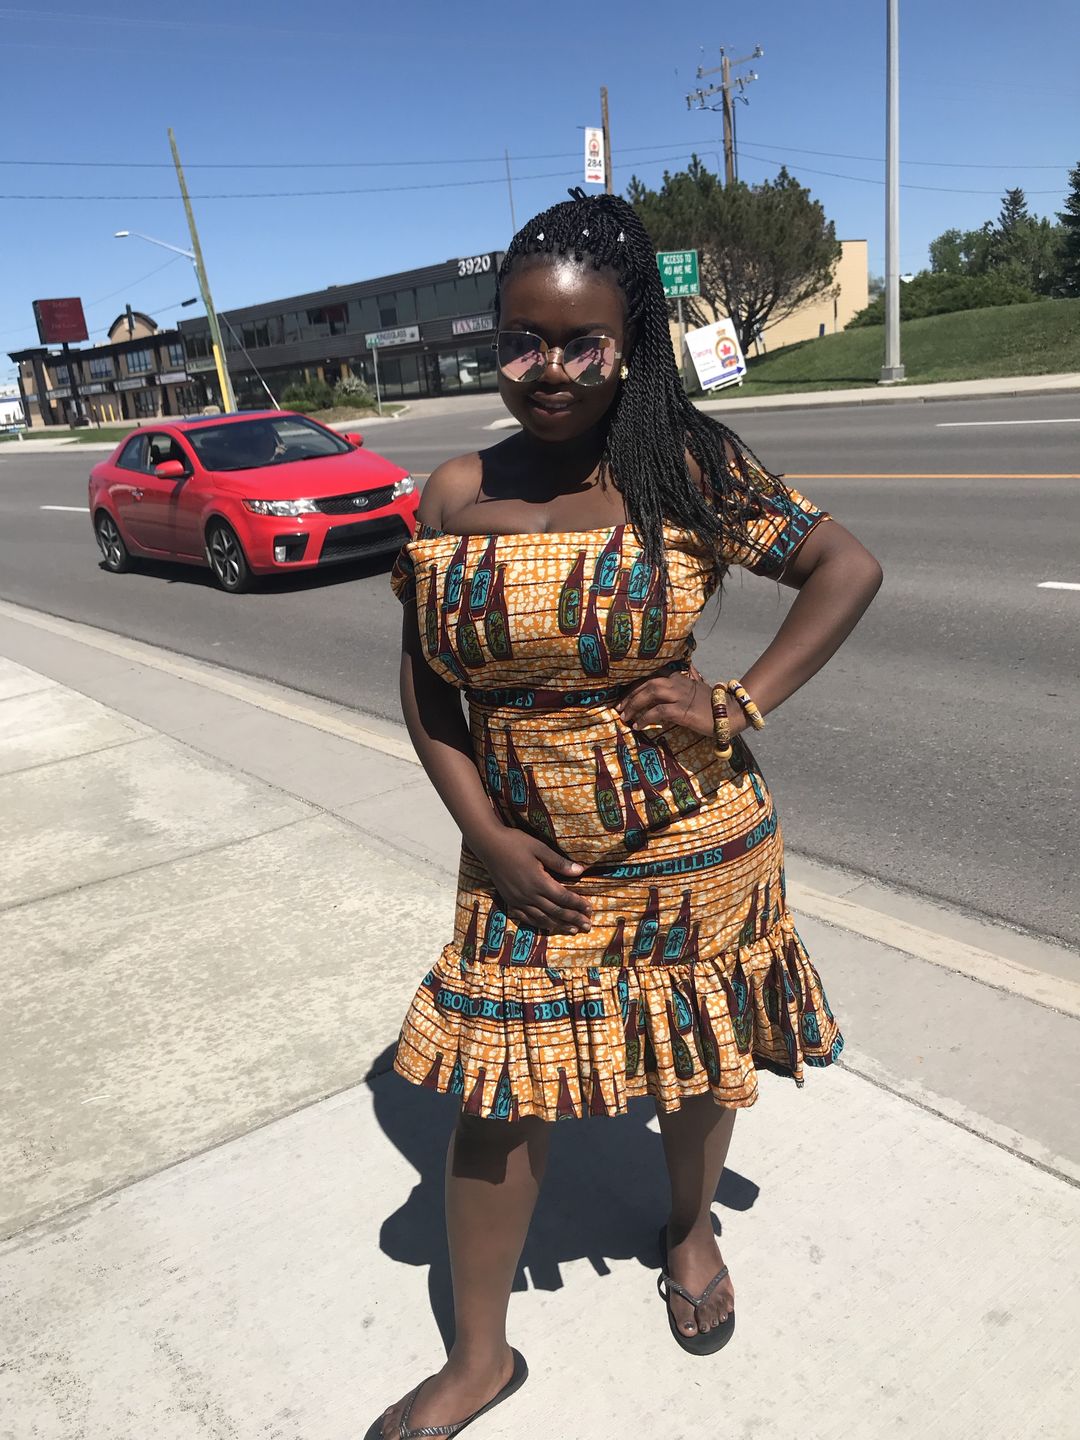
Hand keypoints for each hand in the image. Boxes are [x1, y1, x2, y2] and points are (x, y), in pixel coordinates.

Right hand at [472, 828, 591, 935]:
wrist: (488, 845)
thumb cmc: (515, 843)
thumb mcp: (539, 848)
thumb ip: (559, 862)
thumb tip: (580, 871)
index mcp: (538, 881)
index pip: (564, 897)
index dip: (578, 904)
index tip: (590, 909)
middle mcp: (529, 895)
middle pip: (556, 912)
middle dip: (573, 919)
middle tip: (587, 926)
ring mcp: (517, 900)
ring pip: (542, 918)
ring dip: (559, 925)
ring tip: (572, 930)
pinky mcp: (509, 901)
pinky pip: (525, 918)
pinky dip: (538, 924)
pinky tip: (547, 926)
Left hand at [618, 670, 739, 739]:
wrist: (729, 713)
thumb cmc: (710, 705)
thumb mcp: (692, 691)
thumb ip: (678, 689)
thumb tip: (662, 695)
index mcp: (677, 677)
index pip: (650, 676)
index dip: (634, 685)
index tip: (624, 696)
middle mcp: (677, 683)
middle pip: (646, 683)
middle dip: (629, 695)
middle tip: (619, 708)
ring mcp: (679, 695)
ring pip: (649, 693)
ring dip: (633, 705)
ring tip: (624, 717)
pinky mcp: (682, 710)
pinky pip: (658, 712)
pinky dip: (645, 718)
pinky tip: (638, 726)